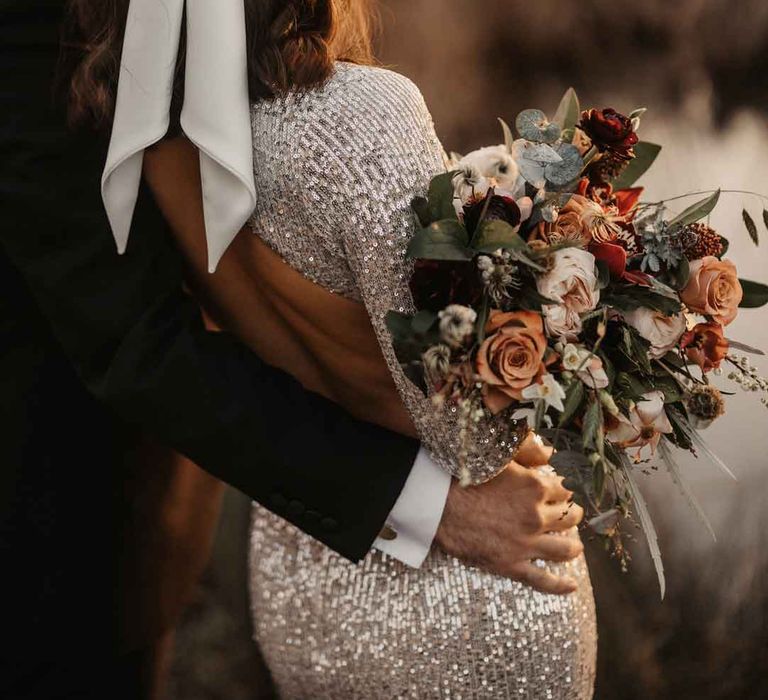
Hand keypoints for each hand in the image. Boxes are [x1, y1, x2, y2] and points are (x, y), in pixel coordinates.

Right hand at [435, 432, 583, 594]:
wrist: (435, 504)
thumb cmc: (464, 475)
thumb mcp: (498, 455)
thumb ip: (528, 451)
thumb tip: (551, 452)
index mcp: (536, 487)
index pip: (565, 490)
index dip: (563, 490)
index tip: (559, 491)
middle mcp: (537, 516)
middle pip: (569, 518)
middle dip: (571, 515)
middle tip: (567, 515)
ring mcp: (525, 543)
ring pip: (564, 549)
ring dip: (573, 547)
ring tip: (573, 546)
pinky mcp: (511, 564)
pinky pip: (542, 580)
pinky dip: (559, 585)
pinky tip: (570, 586)